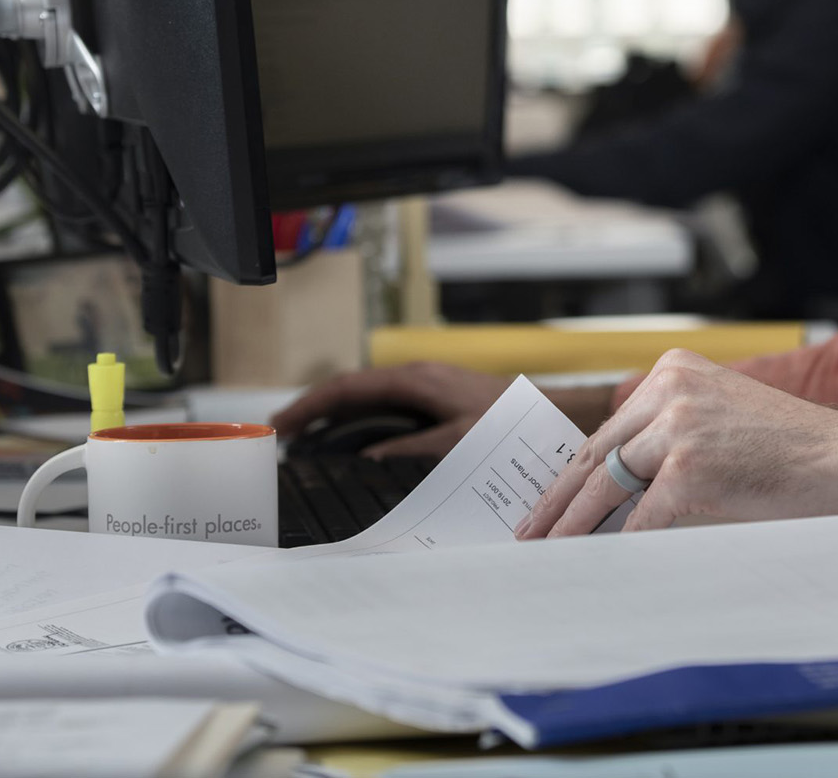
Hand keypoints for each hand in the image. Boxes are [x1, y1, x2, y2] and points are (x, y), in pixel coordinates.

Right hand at [270, 362, 506, 458]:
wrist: (555, 413)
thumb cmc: (512, 424)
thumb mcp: (457, 443)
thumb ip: (409, 451)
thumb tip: (366, 460)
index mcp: (415, 380)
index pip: (348, 387)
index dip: (310, 404)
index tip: (282, 422)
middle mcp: (417, 377)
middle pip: (352, 388)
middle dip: (316, 408)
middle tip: (283, 432)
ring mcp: (428, 385)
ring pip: (369, 396)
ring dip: (338, 414)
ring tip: (308, 437)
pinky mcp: (439, 397)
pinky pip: (388, 405)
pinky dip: (363, 419)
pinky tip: (355, 439)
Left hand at [514, 349, 837, 537]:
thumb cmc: (795, 447)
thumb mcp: (723, 413)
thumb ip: (672, 428)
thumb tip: (617, 480)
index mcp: (672, 371)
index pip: (610, 429)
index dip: (575, 470)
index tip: (549, 498)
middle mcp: (668, 390)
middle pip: (597, 454)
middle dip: (559, 499)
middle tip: (529, 530)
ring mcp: (677, 429)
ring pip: (606, 487)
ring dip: (572, 525)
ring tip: (549, 551)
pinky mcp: (689, 471)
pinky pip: (640, 520)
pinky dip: (620, 547)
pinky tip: (604, 566)